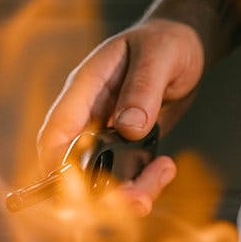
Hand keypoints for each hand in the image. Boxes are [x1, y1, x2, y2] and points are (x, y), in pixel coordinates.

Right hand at [37, 18, 203, 214]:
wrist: (184, 48)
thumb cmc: (166, 42)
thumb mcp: (159, 56)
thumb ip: (143, 88)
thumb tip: (129, 126)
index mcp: (86, 88)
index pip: (56, 131)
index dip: (57, 165)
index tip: (75, 191)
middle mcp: (91, 115)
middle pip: (78, 166)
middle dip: (102, 191)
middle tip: (138, 199)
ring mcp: (108, 133)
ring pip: (105, 177)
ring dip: (131, 190)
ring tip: (163, 174)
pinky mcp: (128, 145)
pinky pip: (128, 175)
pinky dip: (146, 181)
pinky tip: (167, 168)